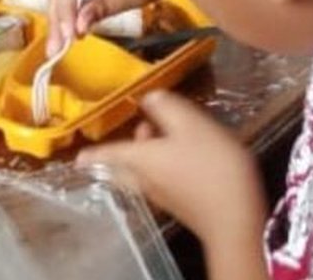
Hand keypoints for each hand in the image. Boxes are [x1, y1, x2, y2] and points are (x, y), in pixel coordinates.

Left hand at [78, 92, 268, 274]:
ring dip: (147, 156)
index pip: (109, 153)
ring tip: (164, 137)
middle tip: (140, 131)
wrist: (234, 217)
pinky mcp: (181, 205)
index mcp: (140, 159)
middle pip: (125, 166)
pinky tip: (184, 158)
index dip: (93, 152)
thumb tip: (148, 97)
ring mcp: (163, 196)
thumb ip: (167, 106)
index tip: (77, 158)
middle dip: (126, 149)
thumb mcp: (191, 125)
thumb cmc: (210, 166)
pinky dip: (163, 168)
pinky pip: (161, 183)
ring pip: (142, 174)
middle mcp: (145, 180)